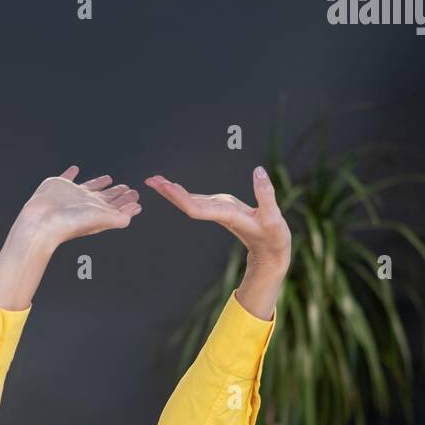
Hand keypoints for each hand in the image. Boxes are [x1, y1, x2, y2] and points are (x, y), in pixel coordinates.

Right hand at [20, 165, 141, 246]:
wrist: (43, 220)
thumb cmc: (72, 222)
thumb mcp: (101, 219)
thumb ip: (119, 217)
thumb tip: (134, 211)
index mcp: (97, 211)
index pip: (117, 206)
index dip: (127, 202)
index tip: (136, 197)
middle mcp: (86, 203)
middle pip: (106, 197)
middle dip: (118, 193)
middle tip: (128, 189)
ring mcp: (72, 194)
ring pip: (90, 186)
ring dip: (99, 182)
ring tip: (109, 178)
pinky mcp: (59, 185)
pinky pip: (67, 176)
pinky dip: (70, 173)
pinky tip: (74, 169)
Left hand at [144, 167, 290, 274]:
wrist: (271, 254)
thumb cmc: (274, 238)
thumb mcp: (274, 218)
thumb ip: (266, 195)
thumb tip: (259, 170)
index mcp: (227, 215)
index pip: (197, 208)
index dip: (181, 198)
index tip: (166, 187)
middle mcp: (218, 213)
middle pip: (188, 204)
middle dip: (169, 192)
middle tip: (150, 180)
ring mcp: (218, 211)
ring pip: (190, 202)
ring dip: (171, 191)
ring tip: (154, 180)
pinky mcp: (221, 209)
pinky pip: (197, 201)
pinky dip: (182, 193)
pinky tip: (171, 187)